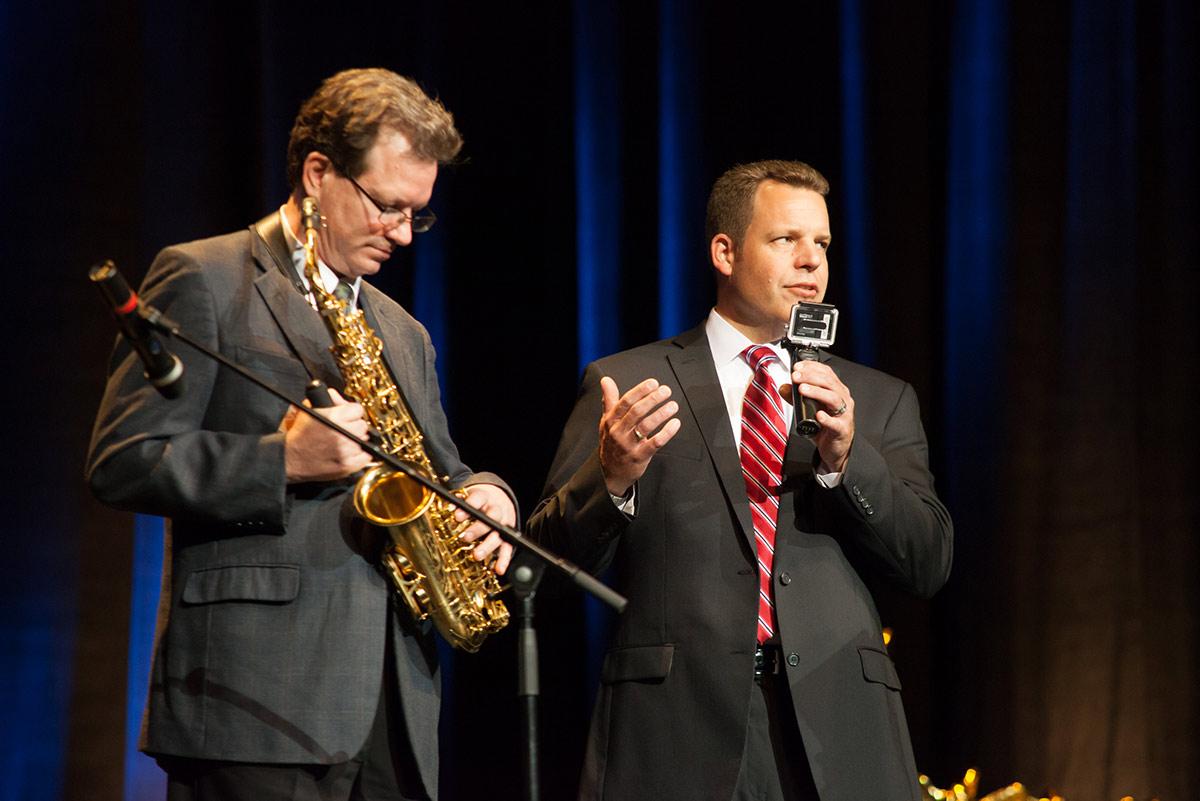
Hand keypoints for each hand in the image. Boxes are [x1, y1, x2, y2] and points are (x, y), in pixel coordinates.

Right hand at [282, 388, 372, 481]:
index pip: (358, 410)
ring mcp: (346, 450)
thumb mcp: (309, 409)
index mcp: (334, 417)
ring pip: (365, 440)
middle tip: (345, 430)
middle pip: (363, 425)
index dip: (352, 412)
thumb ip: (328, 398)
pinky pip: (366, 457)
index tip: (348, 417)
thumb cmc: (298, 435)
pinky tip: (349, 453)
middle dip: (354, 426)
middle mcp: (342, 433)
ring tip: (343, 442)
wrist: (289, 458)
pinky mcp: (348, 465)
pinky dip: (360, 455)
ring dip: (357, 441)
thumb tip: (339, 397)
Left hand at [455, 483, 515, 575]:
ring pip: (499, 534)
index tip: (457, 516)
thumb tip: (446, 507)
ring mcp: (503, 524)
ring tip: (476, 555)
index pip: (478, 498)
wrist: (500, 501)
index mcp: (485, 498)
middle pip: (492, 517)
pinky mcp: (508, 538)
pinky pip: (508, 549)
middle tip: (465, 537)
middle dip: (478, 528)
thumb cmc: (479, 502)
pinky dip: (503, 560)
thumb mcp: (468, 497)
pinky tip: (498, 569)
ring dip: (488, 546)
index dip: (469, 506)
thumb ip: (457, 502)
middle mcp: (496, 510)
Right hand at [598, 376, 681, 495]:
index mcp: (611, 421)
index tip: (653, 383)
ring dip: (661, 414)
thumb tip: (606, 380)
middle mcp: (618, 432)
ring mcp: (629, 445)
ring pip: (646, 426)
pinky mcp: (640, 456)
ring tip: (673, 405)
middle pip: (636, 412)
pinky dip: (667, 432)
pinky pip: (655, 443)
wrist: (610, 473)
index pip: (625, 402)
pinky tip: (675, 423)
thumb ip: (609, 399)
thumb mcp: (606, 421)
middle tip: (666, 390)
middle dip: (653, 399)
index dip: (640, 391)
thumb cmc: (611, 443)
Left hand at [787, 360, 854, 472]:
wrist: (836, 448)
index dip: (812, 367)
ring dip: (817, 392)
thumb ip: (796, 398)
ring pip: (834, 398)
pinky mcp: (842, 429)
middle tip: (796, 376)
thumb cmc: (826, 426)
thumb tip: (783, 387)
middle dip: (811, 377)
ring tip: (802, 389)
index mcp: (836, 390)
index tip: (797, 366)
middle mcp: (842, 399)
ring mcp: (844, 414)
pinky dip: (827, 419)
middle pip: (829, 383)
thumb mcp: (809, 409)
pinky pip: (835, 423)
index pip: (826, 373)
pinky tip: (818, 415)